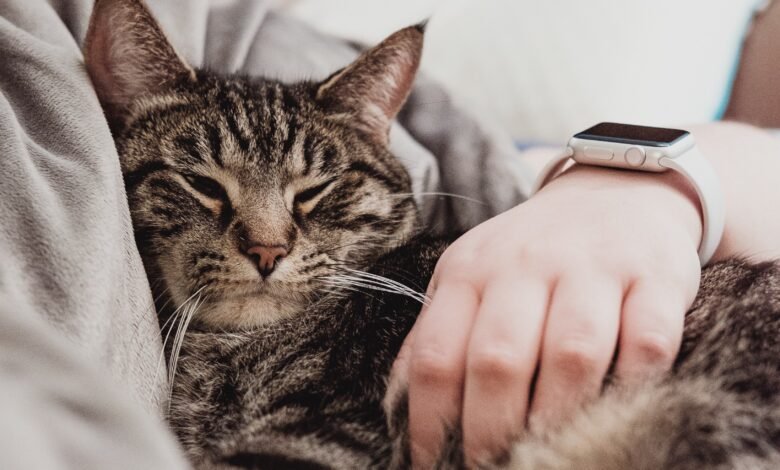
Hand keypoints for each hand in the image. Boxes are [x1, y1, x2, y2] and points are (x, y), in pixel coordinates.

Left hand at [386, 164, 702, 467]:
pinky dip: (634, 386)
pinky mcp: (654, 276)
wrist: (614, 190)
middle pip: (498, 360)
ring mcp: (592, 268)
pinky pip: (647, 342)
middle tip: (492, 466)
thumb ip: (438, 334)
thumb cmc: (532, 252)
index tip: (432, 461)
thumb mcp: (471, 276)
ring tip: (550, 452)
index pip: (436, 355)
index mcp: (469, 271)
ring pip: (572, 354)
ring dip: (559, 417)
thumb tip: (402, 406)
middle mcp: (525, 264)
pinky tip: (618, 409)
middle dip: (491, 430)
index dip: (429, 421)